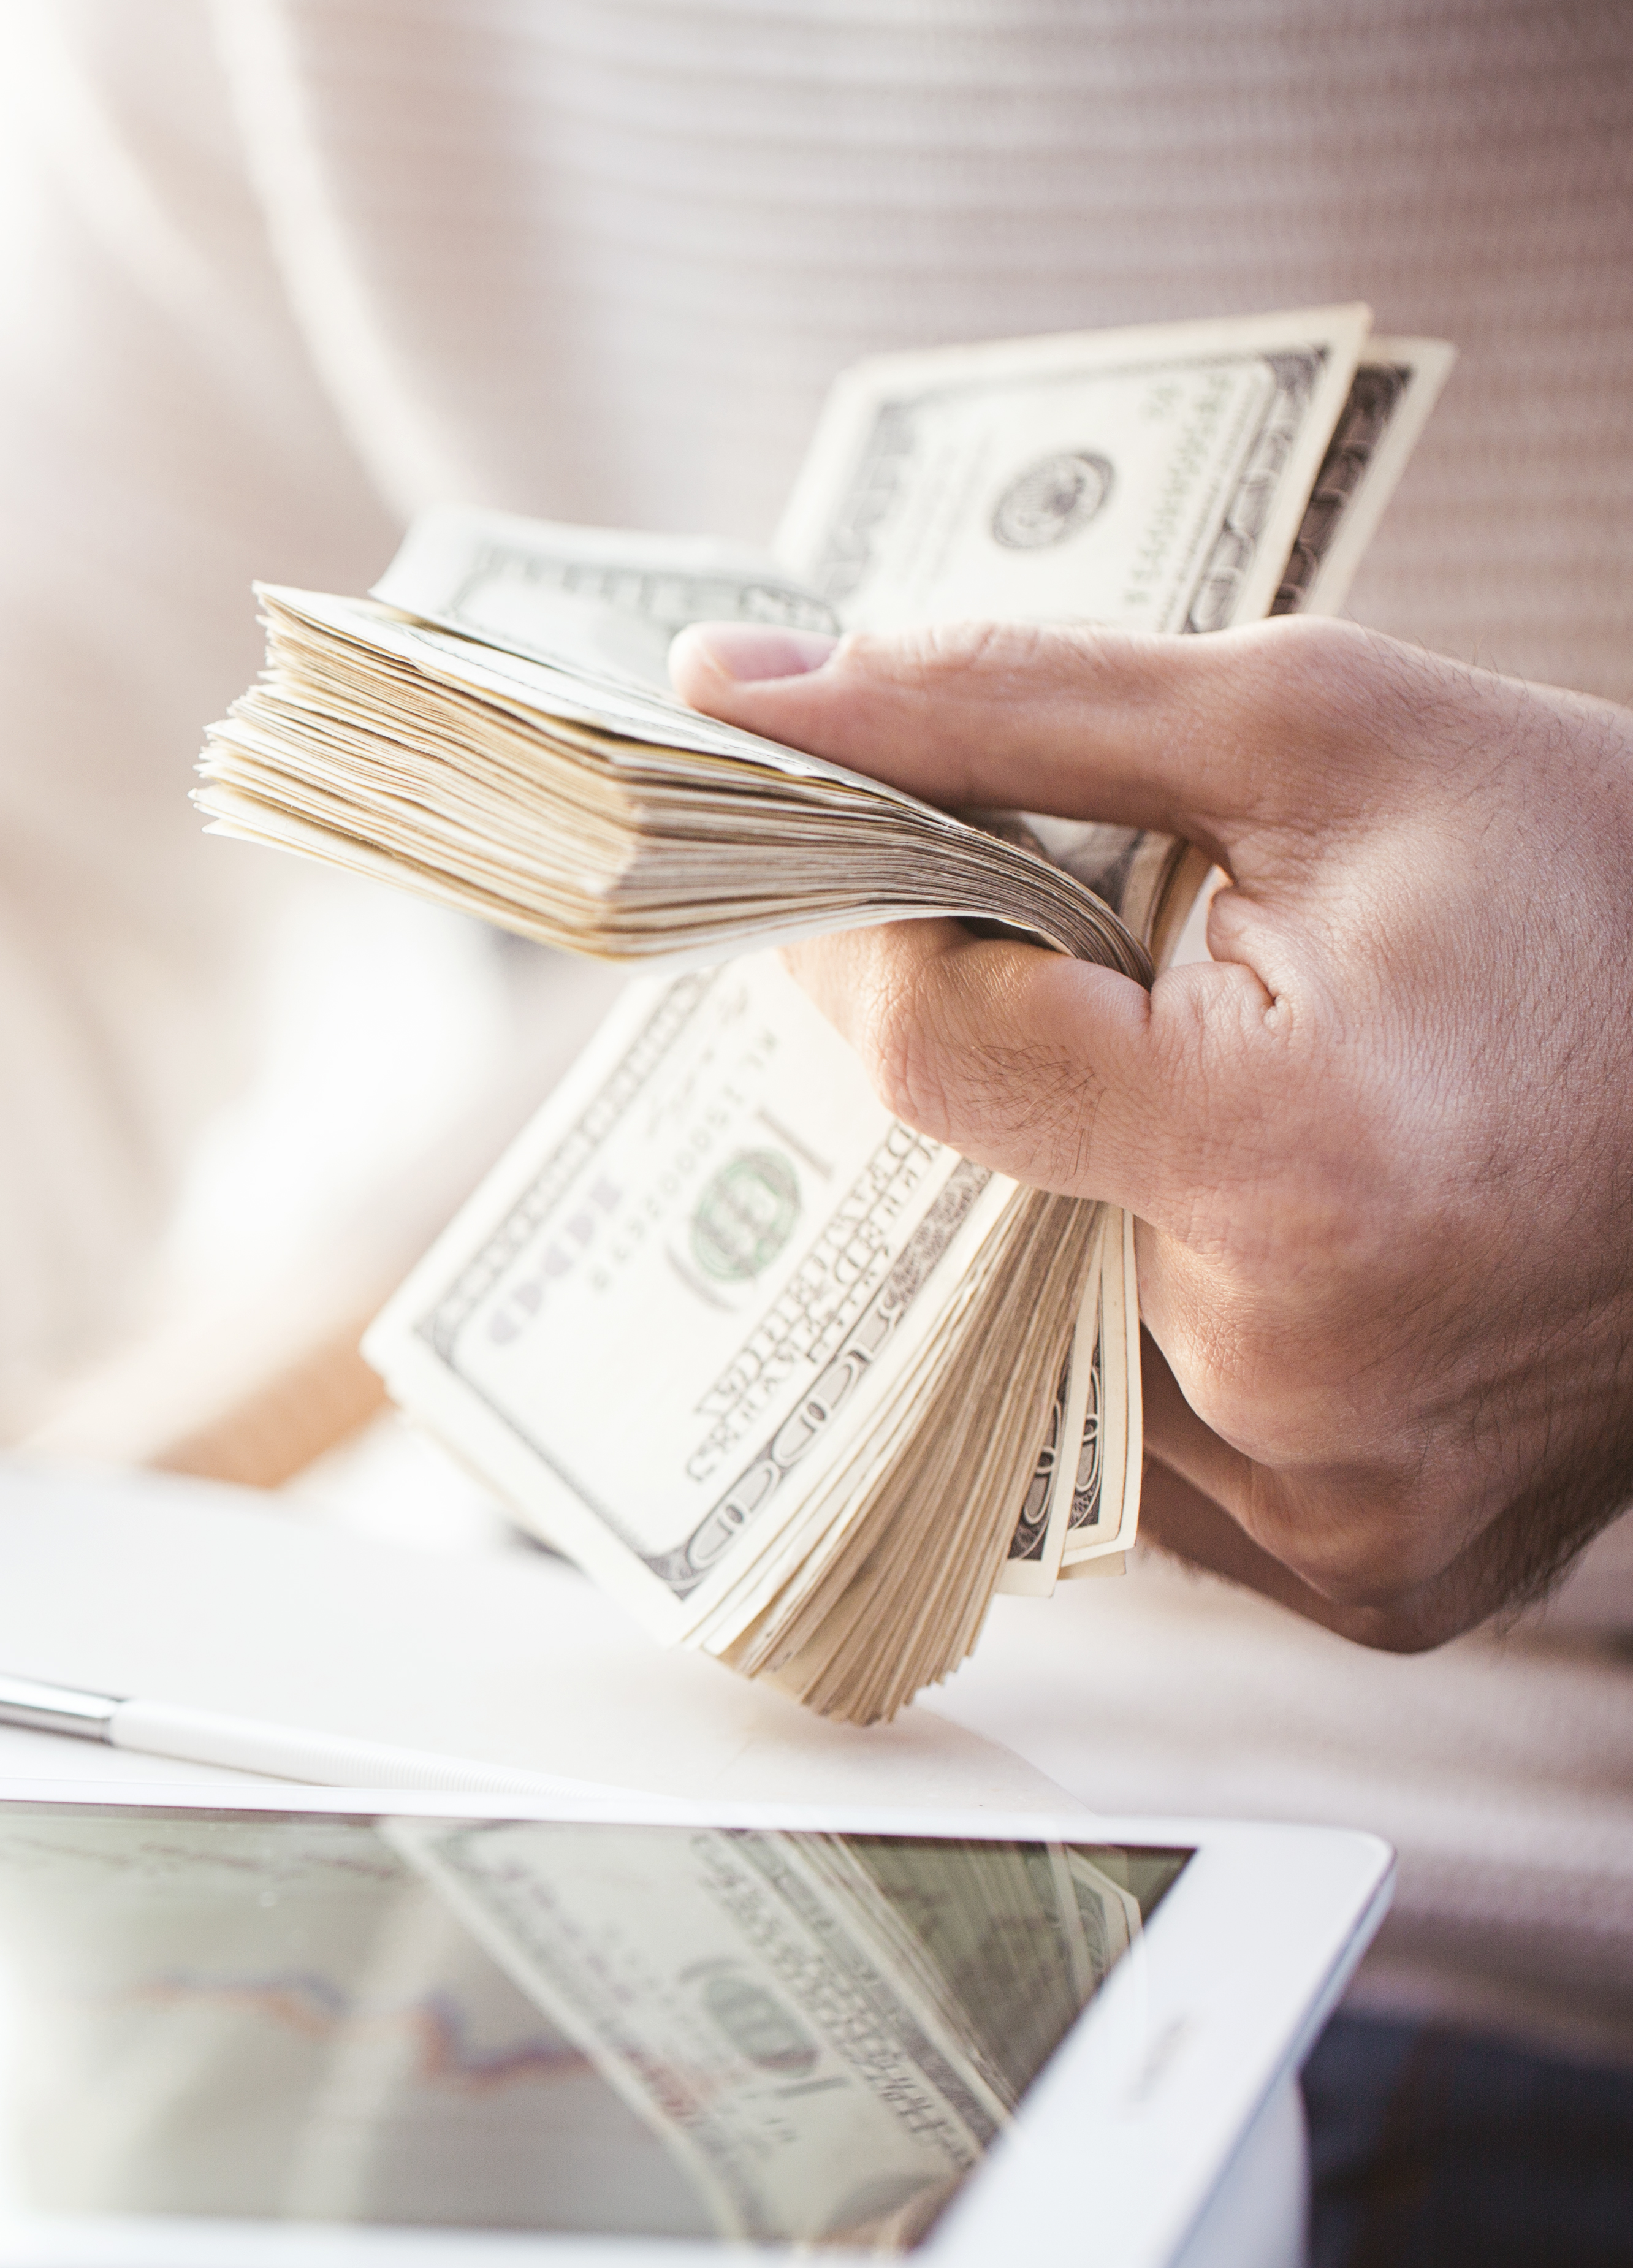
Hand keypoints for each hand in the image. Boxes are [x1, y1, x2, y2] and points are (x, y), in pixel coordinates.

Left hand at [673, 617, 1632, 1649]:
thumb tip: (723, 687)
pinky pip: (1159, 1460)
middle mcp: (1305, 1387)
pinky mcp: (1372, 1579)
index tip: (887, 869)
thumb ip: (994, 712)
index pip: (933, 1054)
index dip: (877, 942)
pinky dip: (1165, 1333)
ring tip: (1200, 1107)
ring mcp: (1339, 1512)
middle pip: (972, 1213)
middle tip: (1070, 988)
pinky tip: (1266, 1234)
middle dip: (983, 1088)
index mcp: (1300, 1170)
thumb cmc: (1607, 881)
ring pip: (1047, 1348)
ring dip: (1066, 1220)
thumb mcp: (1311, 730)